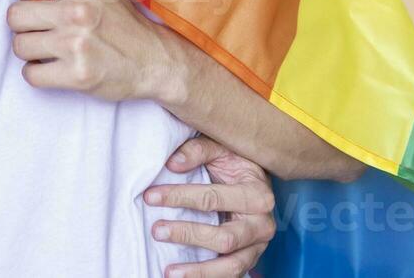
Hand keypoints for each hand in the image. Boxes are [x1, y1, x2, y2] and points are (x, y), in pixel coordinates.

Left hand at [8, 0, 168, 101]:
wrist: (153, 60)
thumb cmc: (123, 22)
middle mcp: (78, 11)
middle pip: (16, 14)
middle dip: (24, 23)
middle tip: (39, 27)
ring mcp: (76, 44)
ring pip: (19, 45)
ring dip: (30, 50)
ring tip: (48, 48)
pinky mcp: (77, 75)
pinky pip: (30, 74)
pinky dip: (37, 73)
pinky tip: (53, 67)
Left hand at [144, 136, 275, 276]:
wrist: (257, 181)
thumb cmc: (236, 163)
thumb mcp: (221, 148)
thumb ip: (198, 150)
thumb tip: (172, 163)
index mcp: (258, 193)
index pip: (213, 198)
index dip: (179, 197)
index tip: (150, 197)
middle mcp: (263, 224)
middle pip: (224, 237)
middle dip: (188, 234)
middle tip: (157, 230)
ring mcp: (258, 246)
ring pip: (232, 266)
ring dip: (199, 271)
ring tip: (170, 272)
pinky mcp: (250, 259)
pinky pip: (232, 275)